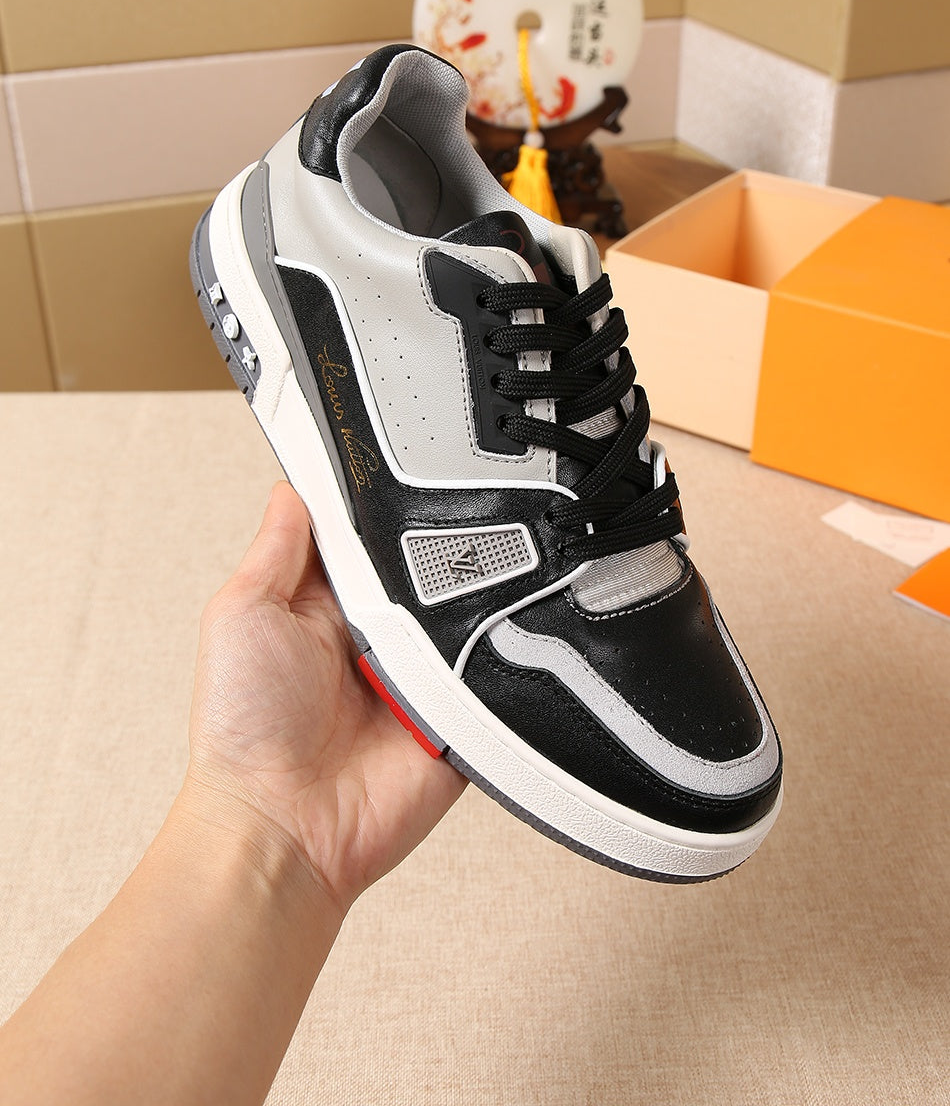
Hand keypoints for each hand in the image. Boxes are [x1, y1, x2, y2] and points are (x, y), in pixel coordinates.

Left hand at [185, 481, 464, 911]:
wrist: (286, 829)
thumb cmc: (243, 729)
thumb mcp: (241, 613)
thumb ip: (277, 548)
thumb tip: (294, 484)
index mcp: (327, 604)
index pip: (367, 535)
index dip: (383, 503)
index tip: (409, 459)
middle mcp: (379, 633)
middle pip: (425, 565)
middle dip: (437, 543)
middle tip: (455, 510)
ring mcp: (423, 672)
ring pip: (469, 607)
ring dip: (469, 594)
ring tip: (473, 574)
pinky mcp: (460, 711)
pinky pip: (495, 665)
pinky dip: (499, 646)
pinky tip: (498, 622)